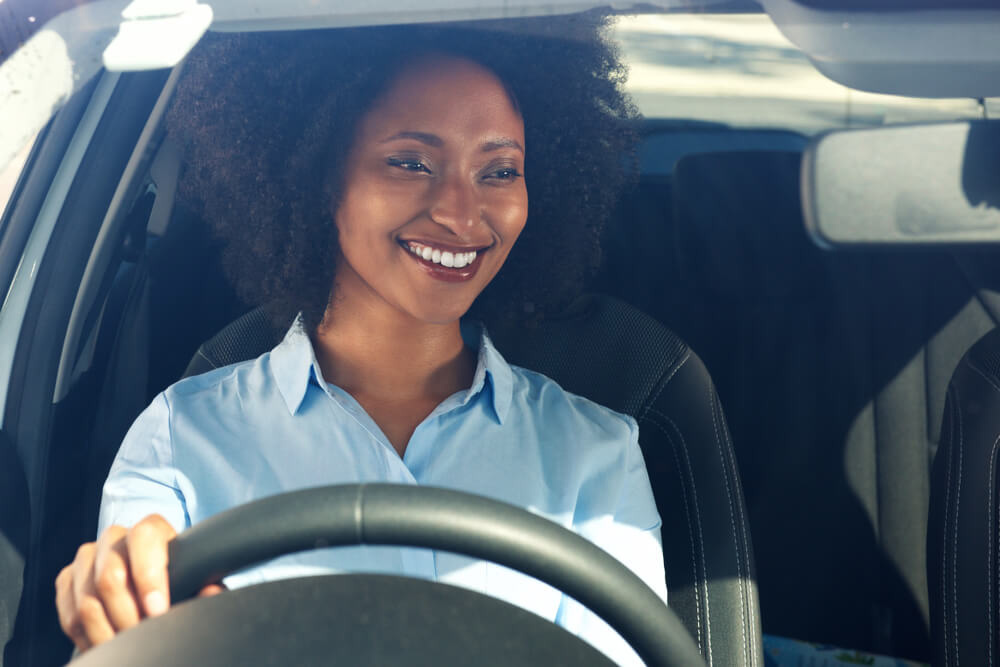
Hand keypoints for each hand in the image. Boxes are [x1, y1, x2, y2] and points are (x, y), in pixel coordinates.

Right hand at [54, 514, 222, 652]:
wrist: (150, 585)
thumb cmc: (178, 581)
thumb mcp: (195, 581)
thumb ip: (205, 585)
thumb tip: (212, 593)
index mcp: (150, 530)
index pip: (144, 538)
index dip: (149, 576)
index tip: (158, 611)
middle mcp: (115, 537)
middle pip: (110, 576)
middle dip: (127, 616)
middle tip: (142, 636)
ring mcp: (87, 557)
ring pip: (87, 600)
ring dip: (107, 632)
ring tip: (126, 646)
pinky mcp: (67, 579)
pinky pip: (70, 614)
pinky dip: (88, 636)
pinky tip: (107, 644)